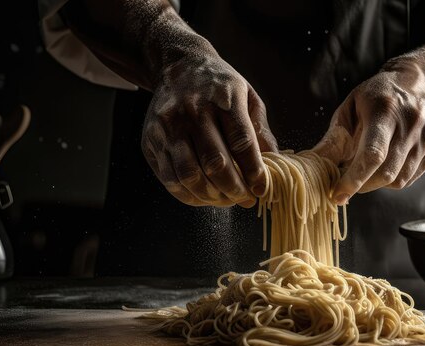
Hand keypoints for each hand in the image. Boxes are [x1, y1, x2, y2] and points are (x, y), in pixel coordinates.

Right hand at [142, 53, 276, 206]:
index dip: (254, 171)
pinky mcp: (151, 140)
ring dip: (210, 196)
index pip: (241, 142)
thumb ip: (260, 131)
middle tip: (244, 198)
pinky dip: (189, 195)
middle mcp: (192, 111)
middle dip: (233, 188)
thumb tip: (274, 164)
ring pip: (189, 175)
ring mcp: (168, 126)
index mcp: (223, 98)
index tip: (261, 189)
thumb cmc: (219, 86)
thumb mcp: (248, 97)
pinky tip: (204, 196)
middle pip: (215, 162)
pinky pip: (170, 178)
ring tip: (225, 199)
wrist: (177, 66)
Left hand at [313, 57, 424, 204]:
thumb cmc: (376, 96)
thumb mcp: (349, 109)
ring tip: (366, 171)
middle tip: (347, 183)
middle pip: (386, 173)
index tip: (338, 194)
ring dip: (377, 184)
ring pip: (399, 180)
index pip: (372, 155)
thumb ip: (334, 139)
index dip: (354, 180)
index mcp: (384, 111)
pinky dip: (393, 180)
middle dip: (362, 185)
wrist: (420, 80)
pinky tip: (383, 167)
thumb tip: (315, 165)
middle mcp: (409, 124)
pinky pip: (410, 177)